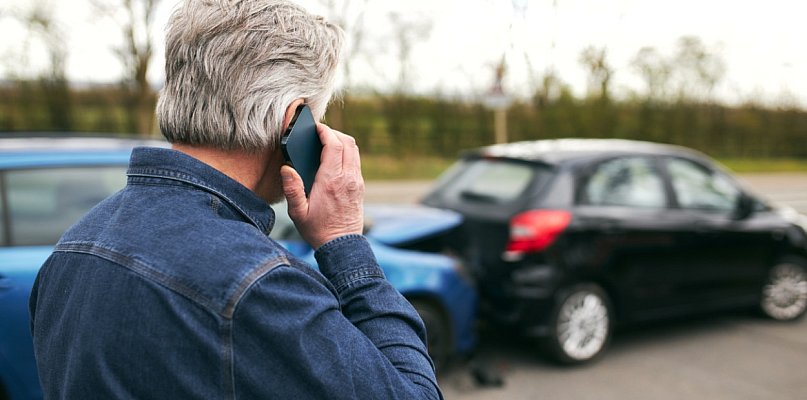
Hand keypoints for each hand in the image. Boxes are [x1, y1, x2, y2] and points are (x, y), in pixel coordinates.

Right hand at [281, 123, 364, 248]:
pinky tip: (334, 159)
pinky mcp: (359, 187)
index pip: (334, 145)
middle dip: (334, 132)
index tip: (316, 127)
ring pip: (354, 150)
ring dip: (342, 141)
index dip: (325, 131)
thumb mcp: (298, 212)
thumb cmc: (318, 230)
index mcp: (331, 180)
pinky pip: (355, 161)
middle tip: (320, 133)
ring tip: (326, 143)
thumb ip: (292, 189)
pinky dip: (346, 153)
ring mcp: (356, 181)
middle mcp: (347, 178)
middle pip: (347, 142)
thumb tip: (287, 168)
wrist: (341, 245)